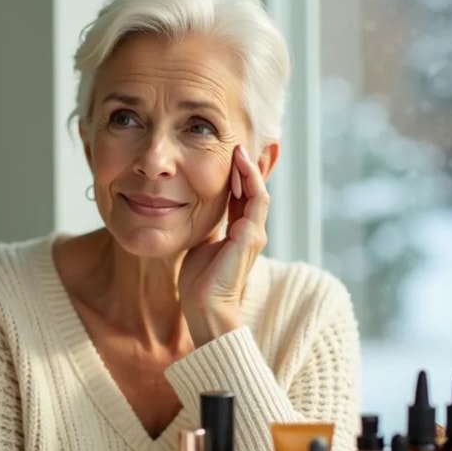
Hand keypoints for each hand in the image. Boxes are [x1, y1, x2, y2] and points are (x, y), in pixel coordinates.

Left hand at [178, 145, 269, 345]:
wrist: (205, 306)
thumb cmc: (200, 281)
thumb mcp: (202, 244)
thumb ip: (207, 229)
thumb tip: (193, 212)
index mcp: (240, 233)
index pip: (243, 197)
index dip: (237, 176)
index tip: (227, 156)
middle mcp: (252, 231)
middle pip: (254, 190)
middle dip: (248, 167)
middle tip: (237, 144)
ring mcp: (254, 234)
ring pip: (258, 192)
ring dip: (249, 169)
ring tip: (239, 150)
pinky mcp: (251, 236)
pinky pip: (256, 201)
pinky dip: (250, 181)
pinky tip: (239, 166)